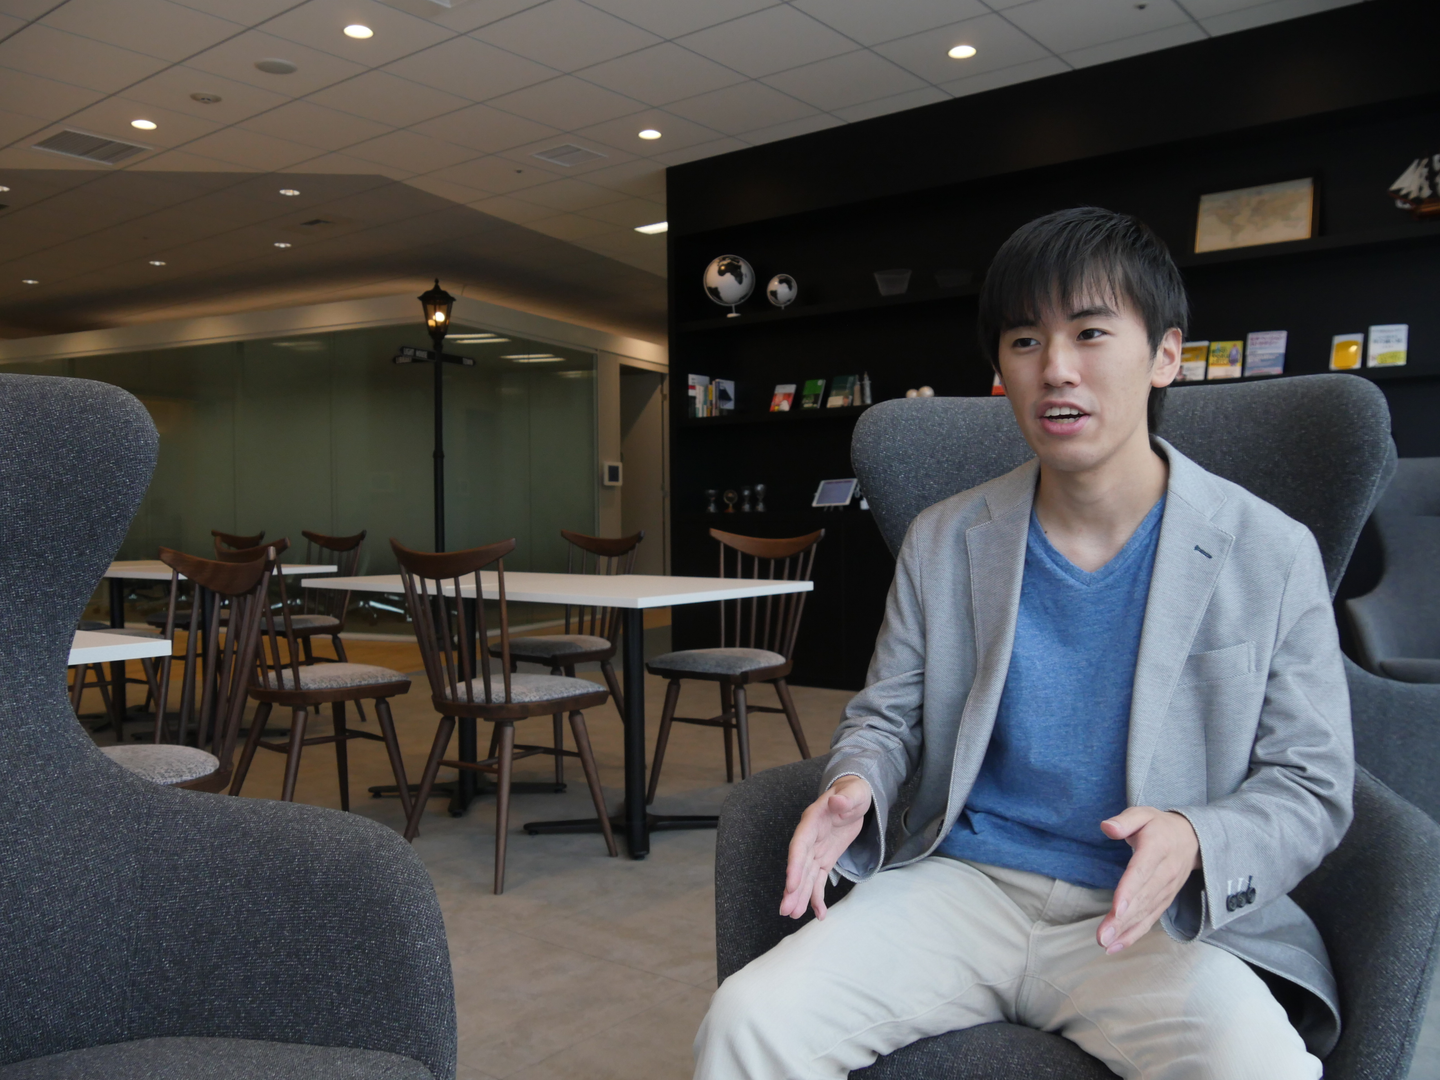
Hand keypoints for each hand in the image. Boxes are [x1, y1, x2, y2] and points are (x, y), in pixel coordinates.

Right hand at [779, 776, 871, 920]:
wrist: (853, 798)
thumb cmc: (852, 793)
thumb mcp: (854, 793)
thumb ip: (845, 798)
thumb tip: (836, 801)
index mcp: (812, 820)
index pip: (800, 844)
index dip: (794, 864)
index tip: (791, 884)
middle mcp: (810, 837)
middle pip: (799, 865)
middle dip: (792, 888)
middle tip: (786, 910)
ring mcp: (816, 850)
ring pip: (805, 876)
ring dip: (799, 896)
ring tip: (793, 915)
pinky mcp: (824, 859)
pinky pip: (818, 880)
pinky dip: (817, 897)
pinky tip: (819, 914)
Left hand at [1096, 807, 1199, 953]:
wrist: (1192, 838)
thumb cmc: (1158, 826)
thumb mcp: (1143, 813)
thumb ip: (1125, 820)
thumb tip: (1107, 827)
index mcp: (1157, 849)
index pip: (1142, 872)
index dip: (1130, 891)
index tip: (1117, 909)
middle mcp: (1165, 873)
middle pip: (1142, 899)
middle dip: (1122, 920)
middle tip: (1102, 937)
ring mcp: (1167, 890)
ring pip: (1146, 913)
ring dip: (1126, 931)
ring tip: (1105, 944)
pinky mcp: (1165, 900)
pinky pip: (1151, 919)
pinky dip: (1134, 934)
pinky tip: (1117, 946)